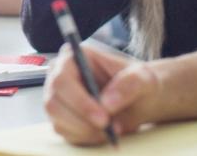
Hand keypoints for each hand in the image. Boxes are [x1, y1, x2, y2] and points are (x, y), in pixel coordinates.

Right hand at [44, 43, 160, 144]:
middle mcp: (60, 76)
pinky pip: (67, 134)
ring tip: (113, 130)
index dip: (78, 100)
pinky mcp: (63, 118)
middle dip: (83, 121)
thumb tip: (107, 103)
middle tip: (109, 129)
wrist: (141, 98)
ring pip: (59, 121)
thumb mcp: (142, 77)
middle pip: (54, 103)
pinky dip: (87, 138)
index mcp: (74, 57)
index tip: (103, 117)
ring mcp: (59, 99)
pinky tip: (105, 133)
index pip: (62, 79)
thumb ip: (128, 85)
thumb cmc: (138, 81)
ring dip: (87, 132)